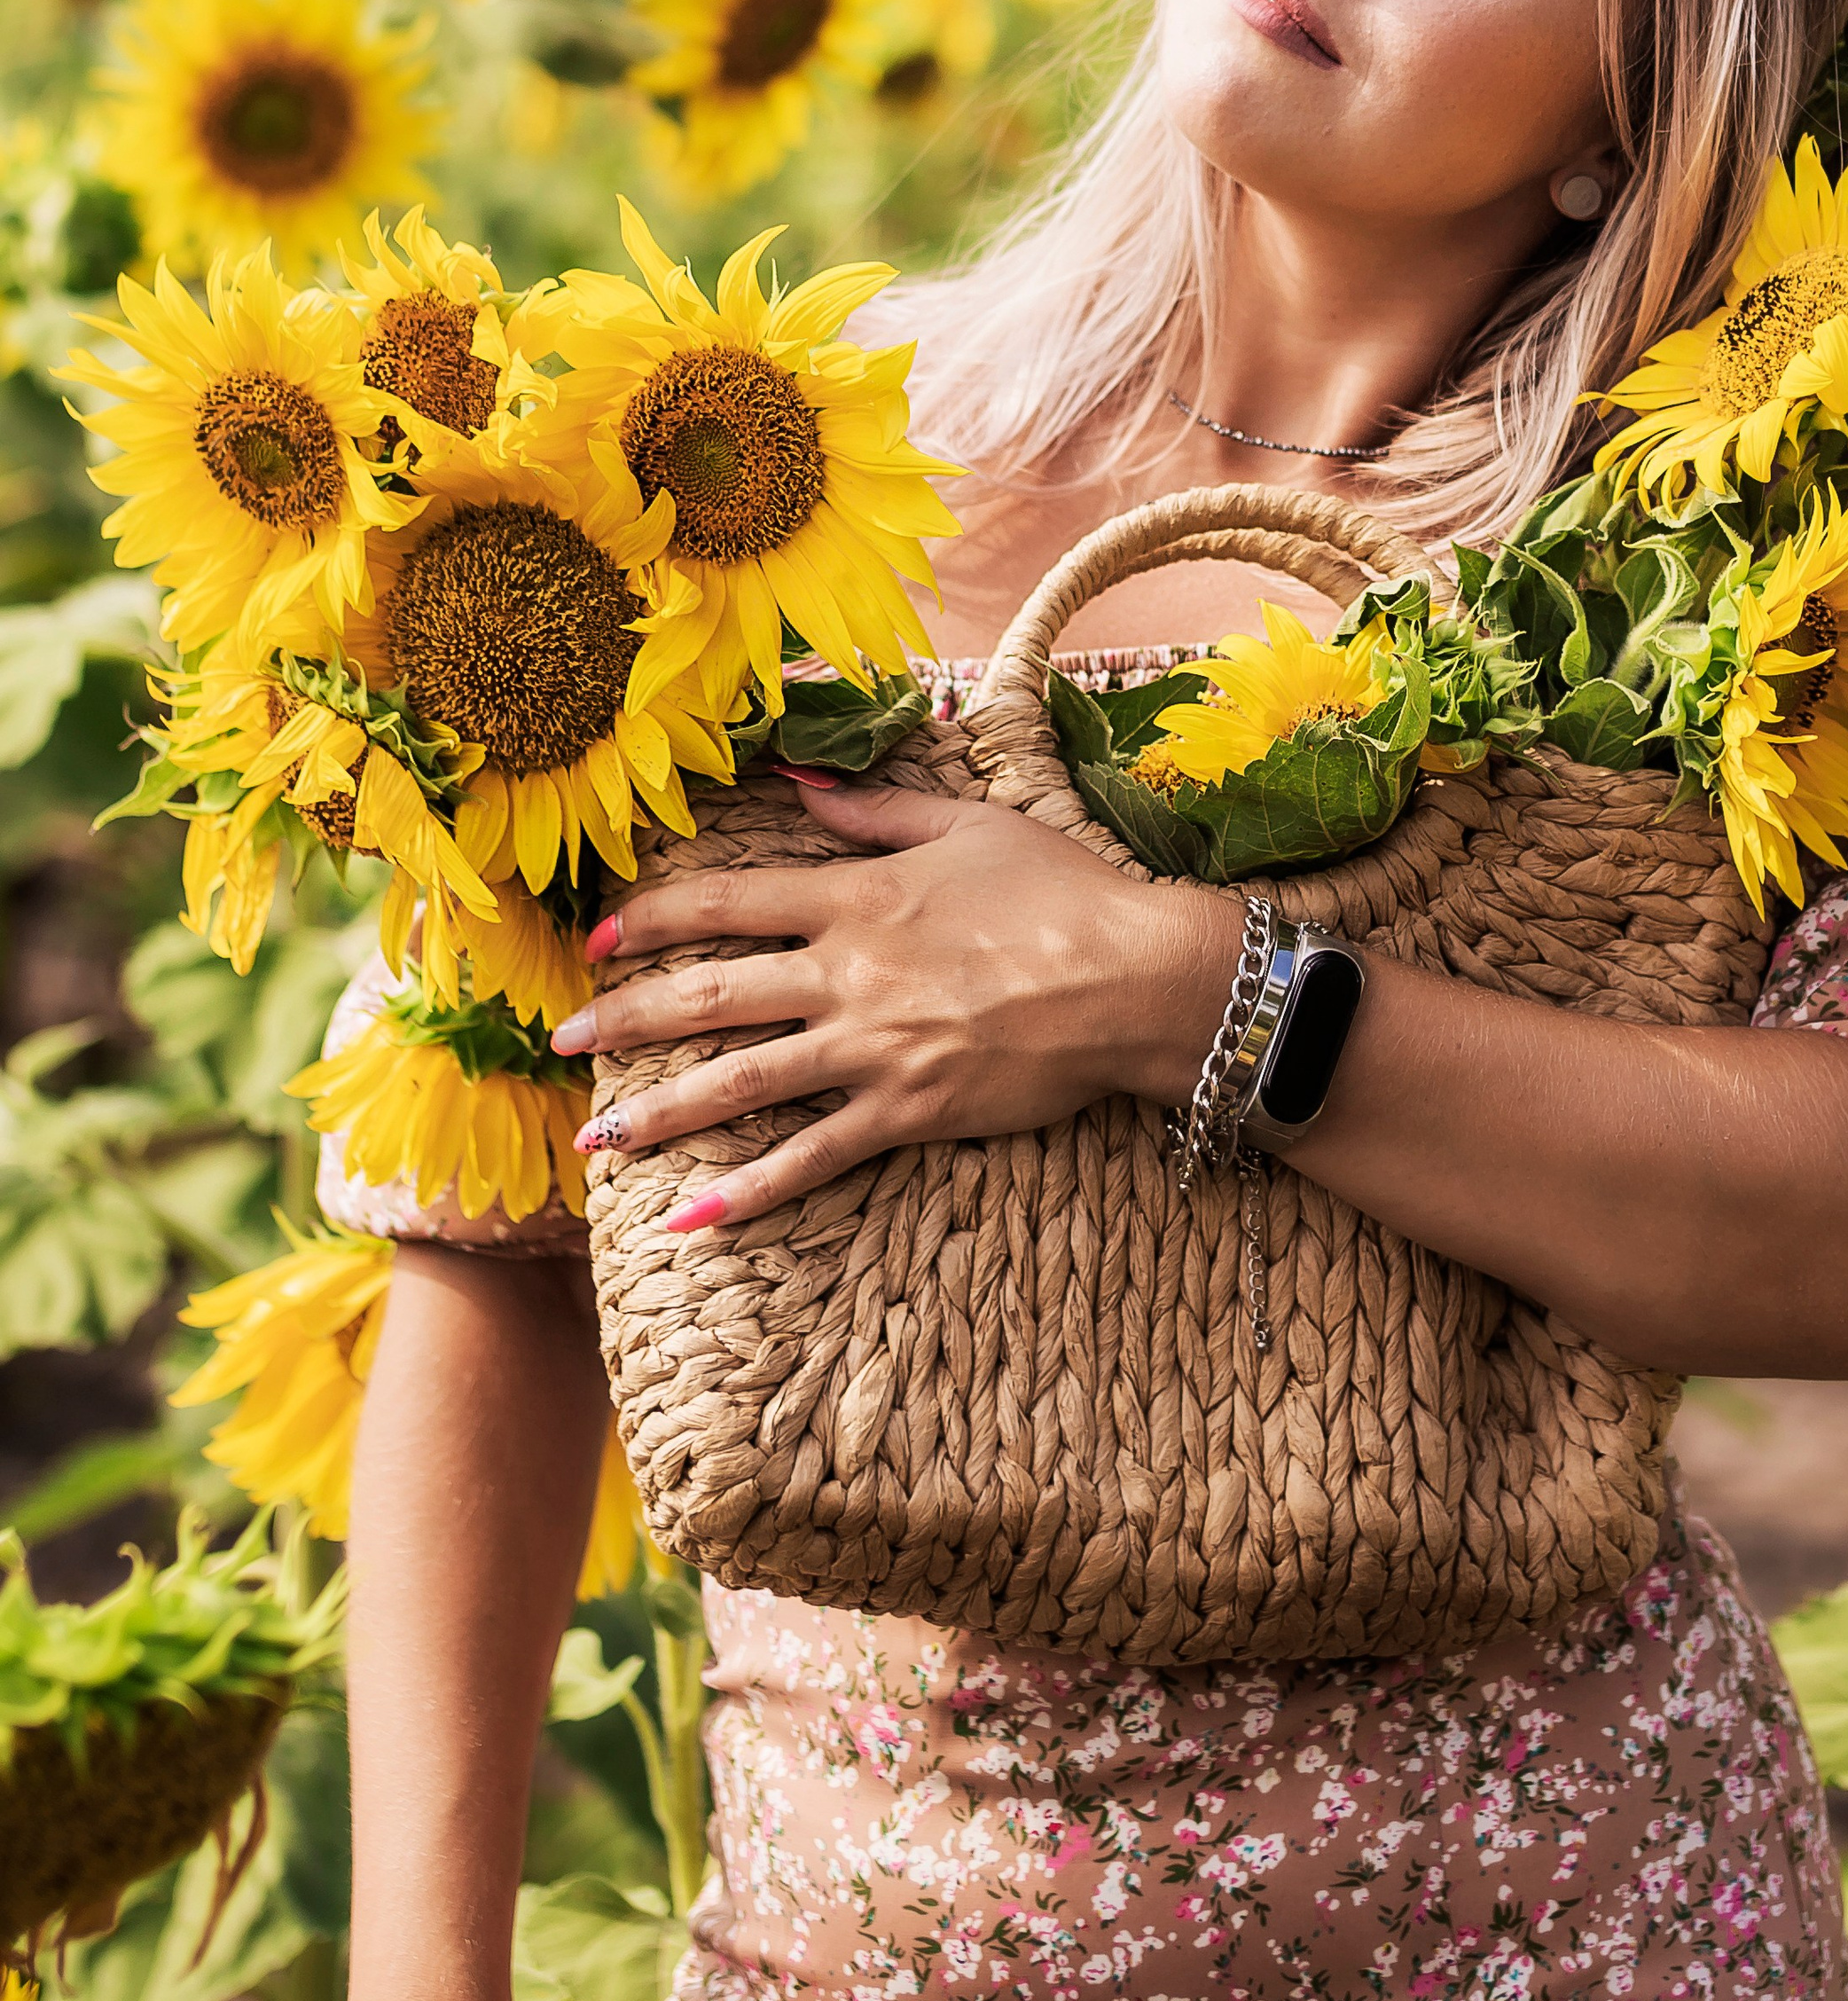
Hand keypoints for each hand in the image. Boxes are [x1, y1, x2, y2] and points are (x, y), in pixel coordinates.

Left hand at [556, 778, 1237, 1227]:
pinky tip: (690, 1220)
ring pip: (743, 1081)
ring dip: (659, 1110)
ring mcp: (874, 1047)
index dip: (653, 918)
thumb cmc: (1062, 890)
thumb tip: (797, 780)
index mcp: (857, 897)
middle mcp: (849, 973)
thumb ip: (873, 807)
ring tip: (597, 1138)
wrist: (1134, 976)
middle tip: (562, 1038)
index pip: (728, 903)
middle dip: (628, 1018)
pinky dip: (748, 1191)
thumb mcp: (966, 824)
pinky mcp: (908, 1110)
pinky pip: (811, 1157)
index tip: (600, 937)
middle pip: (711, 994)